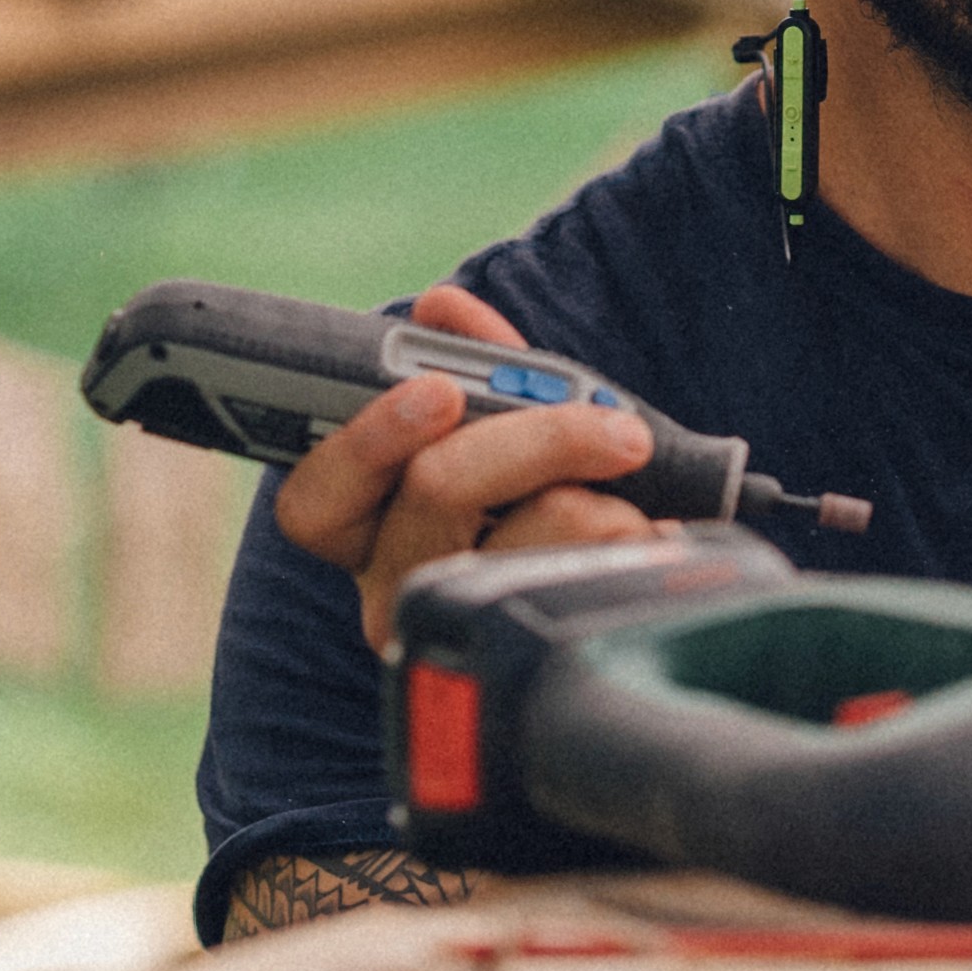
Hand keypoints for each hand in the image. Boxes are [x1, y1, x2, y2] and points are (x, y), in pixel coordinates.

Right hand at [266, 283, 655, 653]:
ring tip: (634, 505)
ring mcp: (453, 632)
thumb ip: (475, 366)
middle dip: (540, 442)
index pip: (314, 499)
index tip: (443, 391)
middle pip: (439, 492)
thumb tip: (442, 307)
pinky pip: (583, 594)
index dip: (368, 441)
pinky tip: (656, 540)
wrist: (605, 588)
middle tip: (620, 433)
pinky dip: (638, 552)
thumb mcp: (502, 429)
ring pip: (520, 549)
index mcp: (360, 526)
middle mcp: (389, 587)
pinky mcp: (523, 662)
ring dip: (599, 510)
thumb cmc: (531, 494)